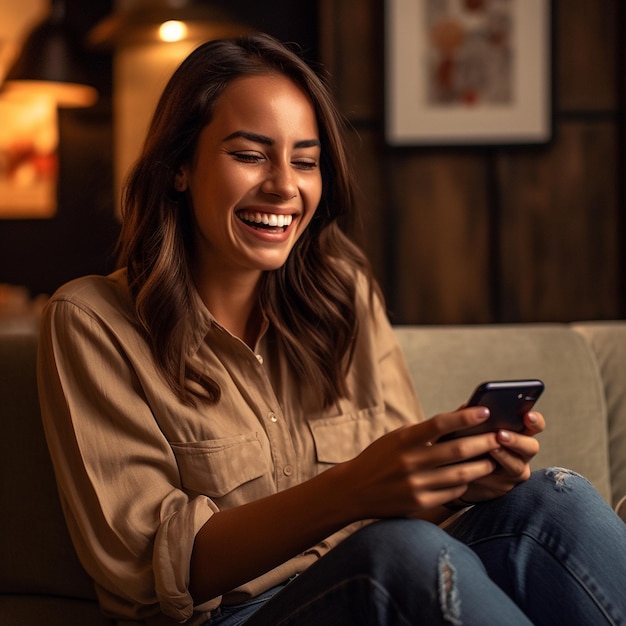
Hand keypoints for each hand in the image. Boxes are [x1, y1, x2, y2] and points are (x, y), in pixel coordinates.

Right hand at [338, 407, 501, 518]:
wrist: (353, 489)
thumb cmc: (380, 457)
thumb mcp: (397, 437)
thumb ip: (427, 430)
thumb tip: (461, 415)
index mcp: (403, 439)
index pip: (440, 423)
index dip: (465, 417)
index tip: (485, 410)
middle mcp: (410, 461)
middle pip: (457, 450)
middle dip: (483, 442)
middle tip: (499, 437)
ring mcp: (415, 484)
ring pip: (461, 474)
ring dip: (481, 466)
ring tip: (492, 459)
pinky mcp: (419, 503)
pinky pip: (452, 492)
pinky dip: (464, 483)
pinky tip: (470, 477)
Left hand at [452, 410, 544, 504]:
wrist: (460, 469)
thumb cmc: (468, 441)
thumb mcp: (470, 425)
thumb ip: (472, 415)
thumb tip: (469, 406)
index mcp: (518, 431)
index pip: (534, 424)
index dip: (535, 420)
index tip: (528, 415)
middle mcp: (522, 451)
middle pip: (531, 446)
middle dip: (517, 440)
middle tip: (500, 434)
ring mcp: (514, 469)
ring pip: (517, 465)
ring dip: (503, 456)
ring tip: (490, 448)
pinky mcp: (502, 485)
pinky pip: (499, 480)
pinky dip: (488, 471)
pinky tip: (478, 465)